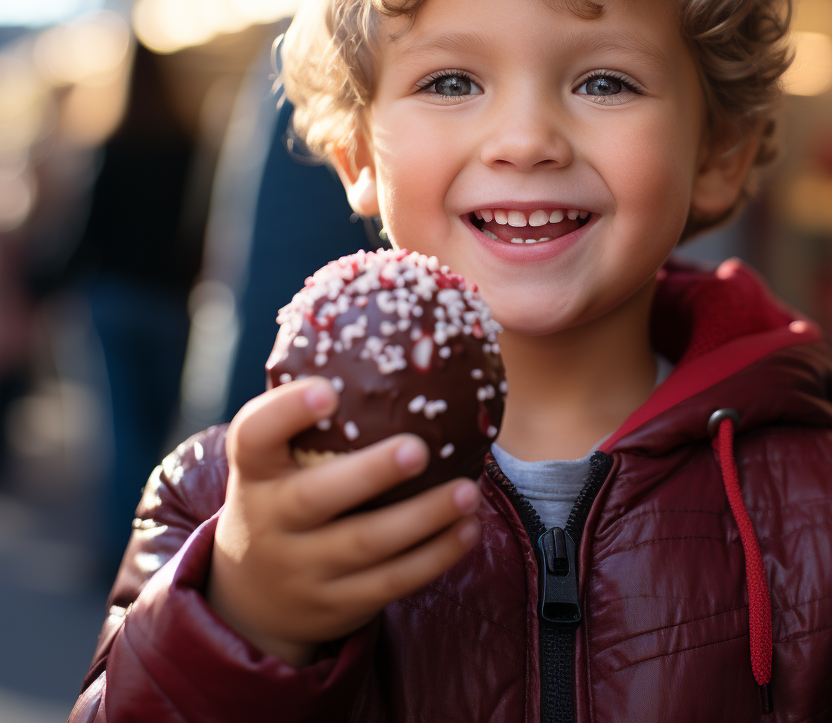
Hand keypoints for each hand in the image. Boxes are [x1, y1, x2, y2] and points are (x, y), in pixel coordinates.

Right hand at [207, 378, 481, 665]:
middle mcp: (271, 521)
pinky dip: (434, 557)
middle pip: (315, 499)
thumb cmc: (283, 495)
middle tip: (418, 448)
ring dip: (422, 519)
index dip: (287, 413)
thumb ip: (308, 416)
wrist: (252, 597)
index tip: (328, 390)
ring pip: (364, 546)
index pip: (253, 437)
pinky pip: (390, 583)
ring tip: (469, 492)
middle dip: (369, 474)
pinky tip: (468, 529)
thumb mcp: (276, 461)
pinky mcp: (336, 604)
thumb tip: (389, 338)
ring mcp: (302, 568)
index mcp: (254, 473)